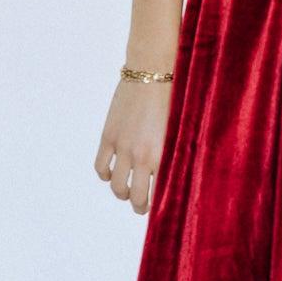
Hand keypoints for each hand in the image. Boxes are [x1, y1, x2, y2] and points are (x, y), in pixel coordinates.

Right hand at [95, 76, 172, 214]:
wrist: (152, 72)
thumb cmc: (174, 97)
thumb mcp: (181, 129)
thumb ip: (175, 153)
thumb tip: (174, 173)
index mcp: (164, 156)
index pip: (161, 193)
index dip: (160, 205)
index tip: (161, 208)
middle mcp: (142, 156)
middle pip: (137, 197)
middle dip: (140, 207)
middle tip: (142, 207)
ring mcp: (122, 147)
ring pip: (117, 186)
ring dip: (121, 193)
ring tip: (126, 192)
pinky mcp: (108, 136)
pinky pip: (101, 166)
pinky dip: (105, 175)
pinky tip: (111, 174)